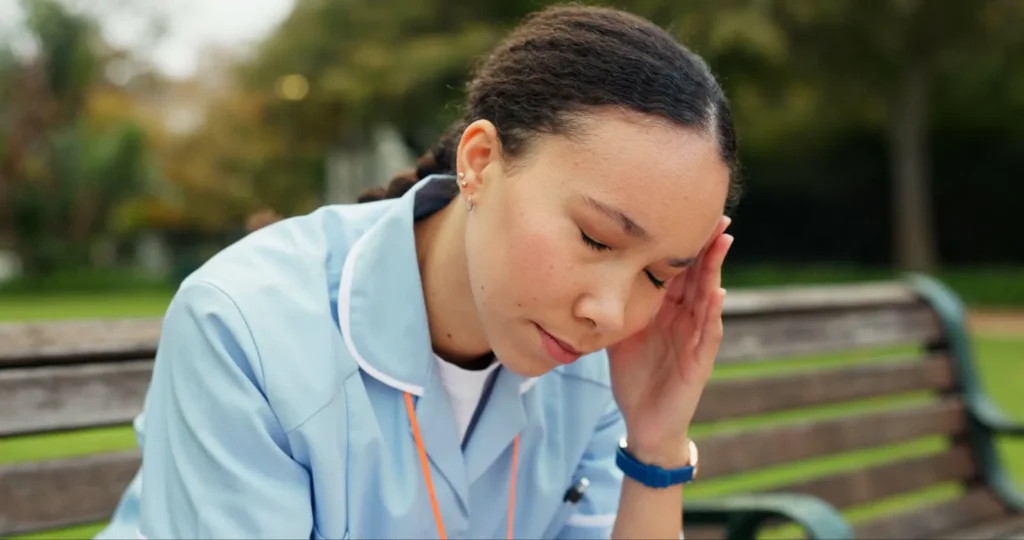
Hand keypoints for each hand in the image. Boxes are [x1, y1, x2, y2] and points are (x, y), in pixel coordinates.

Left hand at [607, 216, 732, 464]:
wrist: (643, 421)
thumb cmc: (634, 376)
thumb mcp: (618, 334)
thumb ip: (612, 307)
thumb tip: (585, 279)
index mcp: (666, 310)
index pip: (676, 269)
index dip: (681, 242)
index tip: (684, 211)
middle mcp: (685, 318)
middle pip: (698, 274)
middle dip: (707, 245)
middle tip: (717, 214)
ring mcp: (695, 338)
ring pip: (708, 296)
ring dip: (716, 270)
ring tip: (723, 241)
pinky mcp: (700, 361)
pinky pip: (709, 332)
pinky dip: (713, 313)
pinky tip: (717, 293)